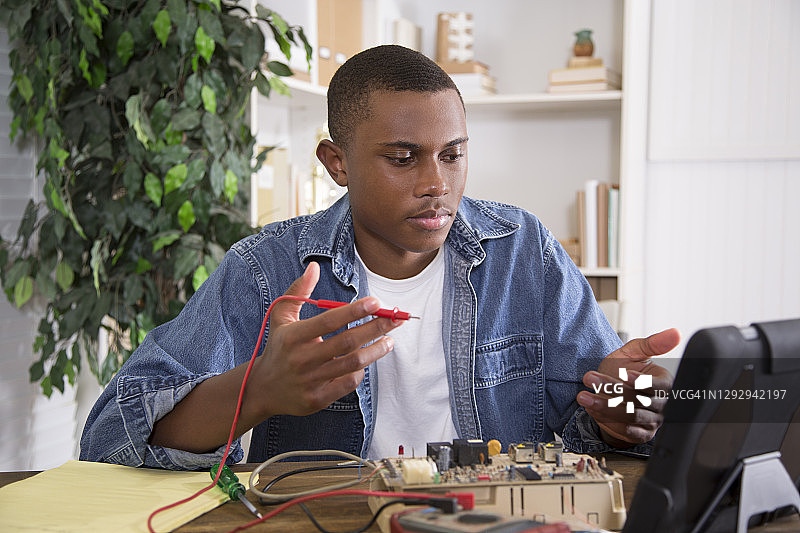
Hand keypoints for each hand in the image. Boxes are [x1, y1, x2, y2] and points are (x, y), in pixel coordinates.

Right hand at [251, 261, 401, 417]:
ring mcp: (309, 381)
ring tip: (389, 340)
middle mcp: (301, 358)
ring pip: (352, 364)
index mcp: (293, 336)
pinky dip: (360, 371)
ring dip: (375, 351)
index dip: (354, 311)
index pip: (329, 321)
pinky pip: (347, 383)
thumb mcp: (281, 317)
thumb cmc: (278, 347)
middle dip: (375, 328)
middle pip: (347, 342)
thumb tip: (314, 267)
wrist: (262, 389)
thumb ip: (298, 291)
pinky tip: (367, 361)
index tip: (376, 303)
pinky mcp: (316, 399)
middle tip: (395, 319)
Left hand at [577, 328, 679, 446]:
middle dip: (613, 389)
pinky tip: (592, 410)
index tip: (625, 374)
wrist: (608, 392)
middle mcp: (662, 404)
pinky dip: (608, 420)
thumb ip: (652, 344)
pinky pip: (627, 430)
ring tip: (584, 396)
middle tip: (590, 378)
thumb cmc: (622, 370)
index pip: (660, 385)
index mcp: (664, 383)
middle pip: (642, 400)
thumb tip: (675, 333)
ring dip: (605, 406)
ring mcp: (652, 420)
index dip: (643, 381)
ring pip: (631, 415)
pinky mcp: (640, 434)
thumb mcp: (633, 352)